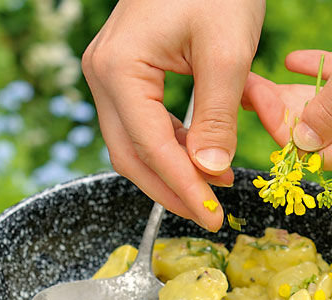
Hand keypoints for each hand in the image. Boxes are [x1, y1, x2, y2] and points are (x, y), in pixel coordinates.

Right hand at [83, 0, 264, 230]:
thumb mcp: (227, 53)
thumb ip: (218, 116)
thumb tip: (209, 172)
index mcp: (119, 69)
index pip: (150, 148)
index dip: (183, 188)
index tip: (212, 216)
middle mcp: (104, 77)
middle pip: (132, 156)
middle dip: (172, 190)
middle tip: (210, 214)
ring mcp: (113, 77)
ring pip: (136, 147)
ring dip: (174, 172)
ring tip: (215, 187)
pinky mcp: (129, 78)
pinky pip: (146, 127)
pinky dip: (175, 148)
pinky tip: (206, 158)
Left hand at [243, 0, 331, 169]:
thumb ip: (330, 107)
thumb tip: (301, 142)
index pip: (322, 153)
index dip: (286, 132)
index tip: (257, 104)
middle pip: (328, 133)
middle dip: (289, 111)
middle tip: (253, 89)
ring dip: (305, 93)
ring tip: (266, 79)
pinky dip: (329, 75)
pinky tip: (297, 61)